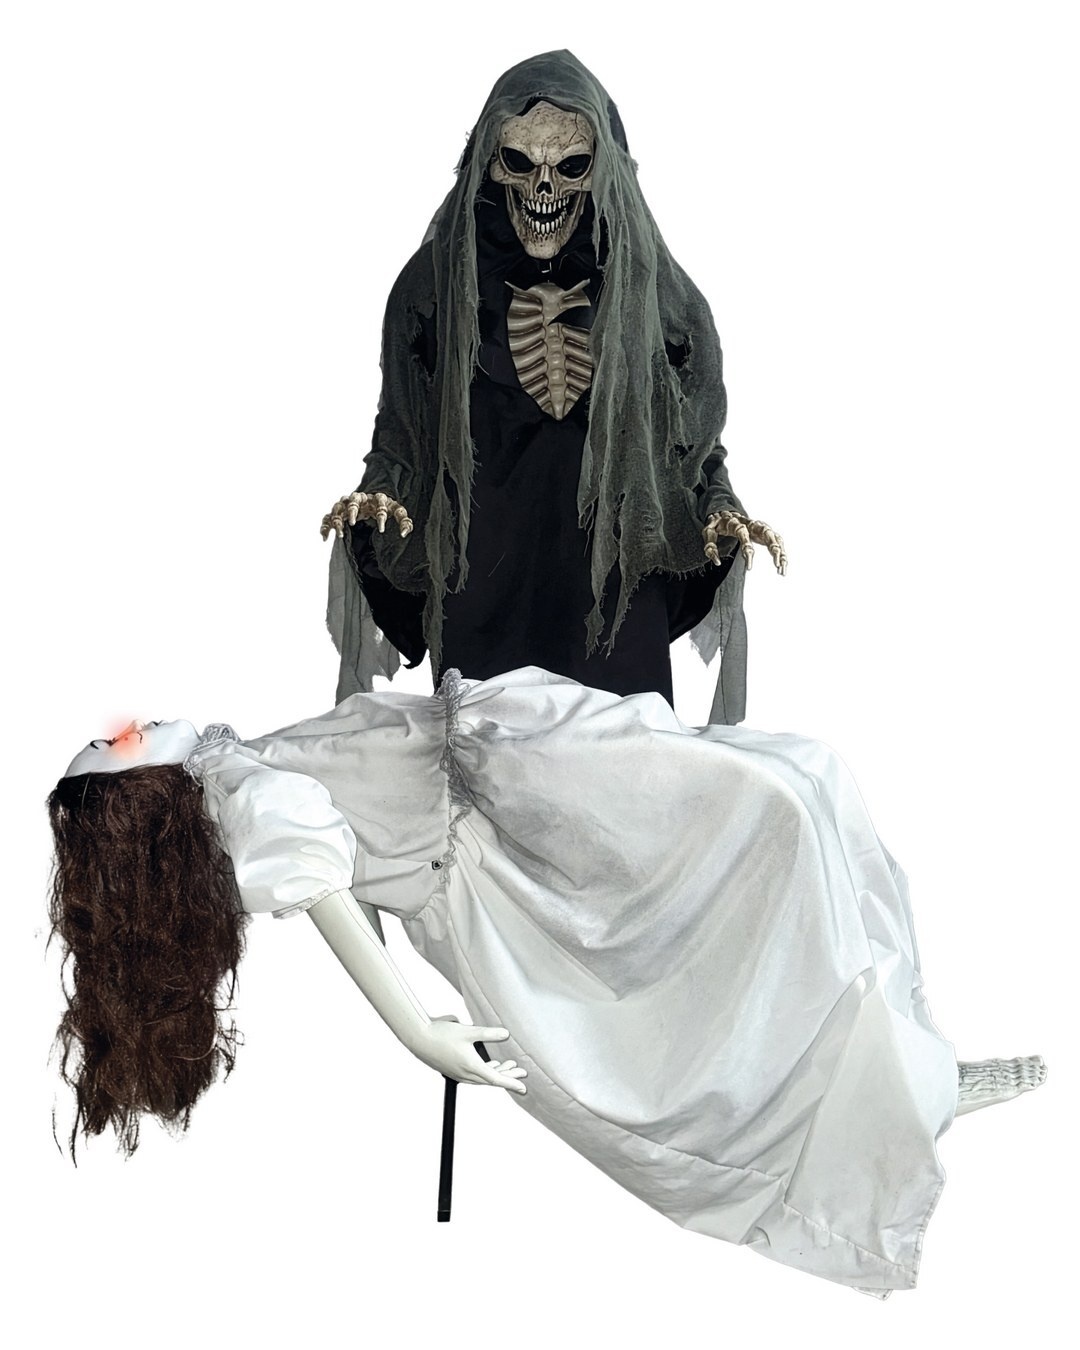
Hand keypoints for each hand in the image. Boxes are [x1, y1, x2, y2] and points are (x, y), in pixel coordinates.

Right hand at [320, 491, 413, 540]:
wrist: (370, 501)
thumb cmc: (384, 507)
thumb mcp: (396, 511)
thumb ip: (404, 521)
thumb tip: (405, 534)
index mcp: (376, 497)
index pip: (379, 502)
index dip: (381, 516)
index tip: (382, 530)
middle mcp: (359, 498)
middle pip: (353, 500)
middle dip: (352, 511)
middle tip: (353, 523)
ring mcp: (347, 503)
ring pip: (338, 508)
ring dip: (337, 521)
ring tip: (339, 536)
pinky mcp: (338, 511)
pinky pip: (328, 517)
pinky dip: (325, 526)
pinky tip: (325, 538)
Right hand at [410, 1016, 527, 1093]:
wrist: (418, 1038)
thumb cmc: (441, 1034)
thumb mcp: (468, 1031)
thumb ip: (488, 1033)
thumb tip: (506, 1034)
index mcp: (471, 1067)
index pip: (496, 1079)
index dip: (511, 1082)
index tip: (523, 1087)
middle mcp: (465, 1074)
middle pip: (491, 1080)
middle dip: (508, 1076)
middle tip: (522, 1072)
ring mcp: (458, 1074)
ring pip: (482, 1078)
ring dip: (497, 1073)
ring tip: (509, 1066)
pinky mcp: (453, 1070)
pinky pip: (474, 1076)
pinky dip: (485, 1072)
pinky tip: (490, 1064)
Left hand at [703, 510, 786, 574]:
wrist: (727, 513)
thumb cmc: (718, 524)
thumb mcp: (709, 531)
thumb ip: (710, 545)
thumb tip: (717, 563)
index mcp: (738, 522)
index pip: (744, 534)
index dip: (747, 549)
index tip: (749, 567)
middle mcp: (752, 523)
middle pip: (766, 532)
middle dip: (773, 547)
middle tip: (776, 563)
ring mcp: (761, 527)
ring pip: (775, 537)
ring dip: (780, 552)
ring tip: (781, 568)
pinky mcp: (766, 533)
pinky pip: (778, 542)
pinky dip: (781, 554)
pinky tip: (783, 567)